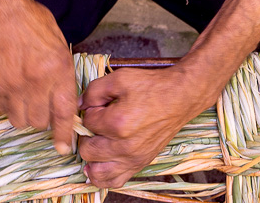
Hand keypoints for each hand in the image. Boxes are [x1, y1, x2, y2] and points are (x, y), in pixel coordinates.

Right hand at [0, 0, 76, 154]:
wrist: (4, 12)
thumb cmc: (35, 24)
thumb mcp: (60, 46)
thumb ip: (62, 76)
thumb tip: (66, 105)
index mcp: (57, 70)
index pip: (63, 112)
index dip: (64, 134)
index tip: (64, 148)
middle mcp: (35, 82)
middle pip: (40, 122)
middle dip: (43, 117)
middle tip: (41, 102)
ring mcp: (12, 85)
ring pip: (19, 120)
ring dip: (24, 113)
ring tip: (24, 94)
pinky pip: (1, 110)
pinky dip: (7, 104)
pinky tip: (10, 86)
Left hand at [79, 66, 197, 187]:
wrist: (179, 97)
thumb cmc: (151, 86)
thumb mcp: (120, 78)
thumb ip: (95, 90)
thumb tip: (80, 104)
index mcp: (118, 123)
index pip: (87, 122)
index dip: (89, 110)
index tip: (100, 105)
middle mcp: (124, 146)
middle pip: (87, 149)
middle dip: (87, 134)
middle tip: (97, 122)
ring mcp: (133, 158)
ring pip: (96, 172)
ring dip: (92, 158)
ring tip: (96, 142)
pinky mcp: (140, 164)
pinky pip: (114, 181)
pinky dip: (103, 175)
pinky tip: (101, 163)